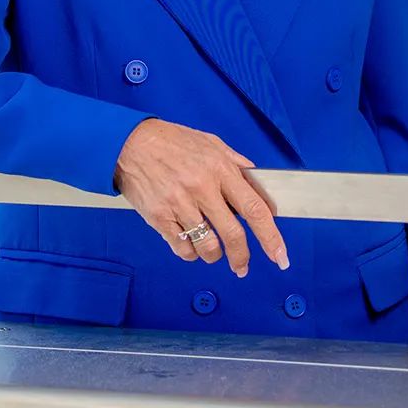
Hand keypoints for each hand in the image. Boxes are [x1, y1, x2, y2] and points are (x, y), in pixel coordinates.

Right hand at [112, 118, 287, 275]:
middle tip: (242, 267)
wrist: (128, 143)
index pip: (255, 209)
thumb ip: (236, 164)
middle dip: (242, 258)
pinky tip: (190, 245)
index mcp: (220, 169)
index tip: (279, 255)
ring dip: (214, 255)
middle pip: (233, 235)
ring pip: (207, 246)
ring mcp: (179, 204)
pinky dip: (191, 253)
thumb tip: (257, 184)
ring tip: (211, 250)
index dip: (271, 237)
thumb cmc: (169, 141)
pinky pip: (182, 248)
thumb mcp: (210, 143)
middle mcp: (202, 188)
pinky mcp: (159, 217)